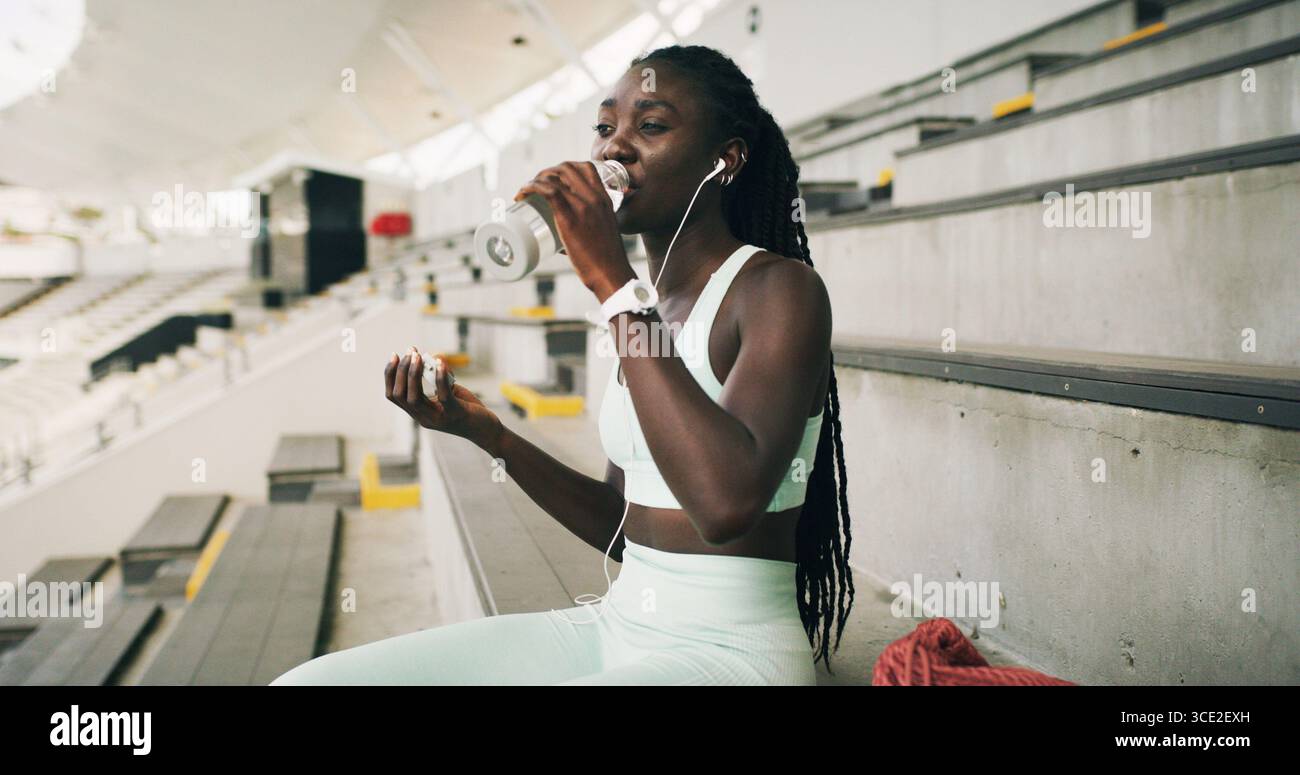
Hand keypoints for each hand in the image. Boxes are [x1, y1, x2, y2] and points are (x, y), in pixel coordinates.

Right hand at [384, 348, 497, 446]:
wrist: (487, 432)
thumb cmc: (468, 410)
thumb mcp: (451, 393)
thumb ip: (441, 379)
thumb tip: (434, 359)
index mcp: (419, 413)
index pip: (394, 396)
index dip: (390, 375)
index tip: (395, 356)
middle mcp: (424, 418)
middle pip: (400, 395)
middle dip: (401, 370)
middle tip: (410, 352)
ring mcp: (438, 418)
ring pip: (414, 397)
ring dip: (413, 373)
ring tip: (417, 356)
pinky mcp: (455, 415)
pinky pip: (443, 395)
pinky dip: (439, 377)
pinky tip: (441, 363)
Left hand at [514, 161, 636, 301]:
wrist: (611, 273)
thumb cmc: (606, 260)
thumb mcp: (604, 233)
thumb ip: (587, 231)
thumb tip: (561, 244)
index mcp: (604, 199)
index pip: (586, 167)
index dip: (565, 168)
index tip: (553, 179)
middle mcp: (594, 198)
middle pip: (566, 168)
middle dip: (547, 172)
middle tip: (536, 186)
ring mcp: (582, 206)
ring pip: (554, 177)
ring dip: (535, 179)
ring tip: (526, 191)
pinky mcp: (569, 218)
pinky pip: (548, 192)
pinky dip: (531, 187)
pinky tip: (522, 193)